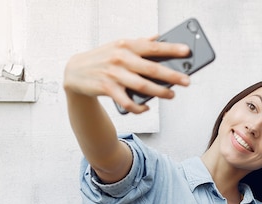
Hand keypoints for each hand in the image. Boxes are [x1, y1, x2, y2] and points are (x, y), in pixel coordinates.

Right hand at [63, 36, 190, 113]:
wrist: (75, 71)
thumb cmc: (103, 58)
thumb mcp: (119, 45)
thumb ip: (140, 43)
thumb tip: (159, 37)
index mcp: (126, 45)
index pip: (153, 46)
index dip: (171, 49)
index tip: (187, 51)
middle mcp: (121, 58)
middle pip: (152, 68)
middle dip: (172, 75)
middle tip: (187, 81)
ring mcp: (114, 74)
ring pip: (143, 86)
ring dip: (160, 92)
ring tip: (171, 95)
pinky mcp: (108, 89)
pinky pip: (128, 102)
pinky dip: (139, 107)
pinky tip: (147, 107)